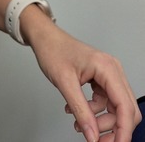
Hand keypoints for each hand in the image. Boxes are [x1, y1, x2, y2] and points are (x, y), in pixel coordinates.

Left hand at [29, 22, 140, 141]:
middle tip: (96, 140)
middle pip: (125, 109)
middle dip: (113, 129)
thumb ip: (80, 110)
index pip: (125, 106)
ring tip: (79, 125)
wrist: (44, 37)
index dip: (123, 130)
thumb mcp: (65, 83)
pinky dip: (94, 112)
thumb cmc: (52, 50)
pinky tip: (77, 112)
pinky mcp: (101, 79)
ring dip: (101, 121)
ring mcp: (108, 75)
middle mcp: (112, 71)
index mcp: (107, 68)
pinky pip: (105, 103)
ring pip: (116, 108)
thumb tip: (93, 135)